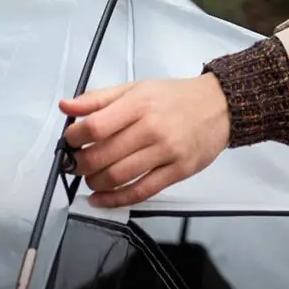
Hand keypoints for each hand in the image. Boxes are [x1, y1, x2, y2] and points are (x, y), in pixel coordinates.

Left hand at [59, 73, 230, 207]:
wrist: (221, 106)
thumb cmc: (177, 97)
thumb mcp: (137, 88)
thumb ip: (99, 98)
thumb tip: (66, 106)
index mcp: (139, 104)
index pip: (96, 126)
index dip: (75, 138)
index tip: (71, 141)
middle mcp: (152, 128)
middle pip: (103, 155)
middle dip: (81, 165)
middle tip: (77, 164)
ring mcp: (167, 152)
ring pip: (119, 176)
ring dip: (95, 183)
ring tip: (91, 179)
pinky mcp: (179, 171)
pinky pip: (141, 191)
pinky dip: (116, 200)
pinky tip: (102, 199)